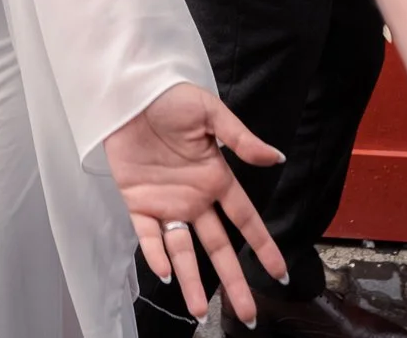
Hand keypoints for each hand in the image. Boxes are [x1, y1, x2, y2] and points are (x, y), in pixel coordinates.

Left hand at [106, 82, 288, 328]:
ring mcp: (167, 203)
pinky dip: (155, 255)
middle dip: (234, 280)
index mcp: (217, 178)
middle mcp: (195, 198)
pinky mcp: (138, 201)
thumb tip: (276, 157)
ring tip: (200, 311)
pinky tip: (166, 274)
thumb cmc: (170, 97)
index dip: (263, 246)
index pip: (245, 220)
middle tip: (248, 314)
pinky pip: (148, 235)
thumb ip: (240, 139)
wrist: (127, 92)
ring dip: (191, 280)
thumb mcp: (210, 112)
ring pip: (184, 250)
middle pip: (219, 247)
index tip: (279, 274)